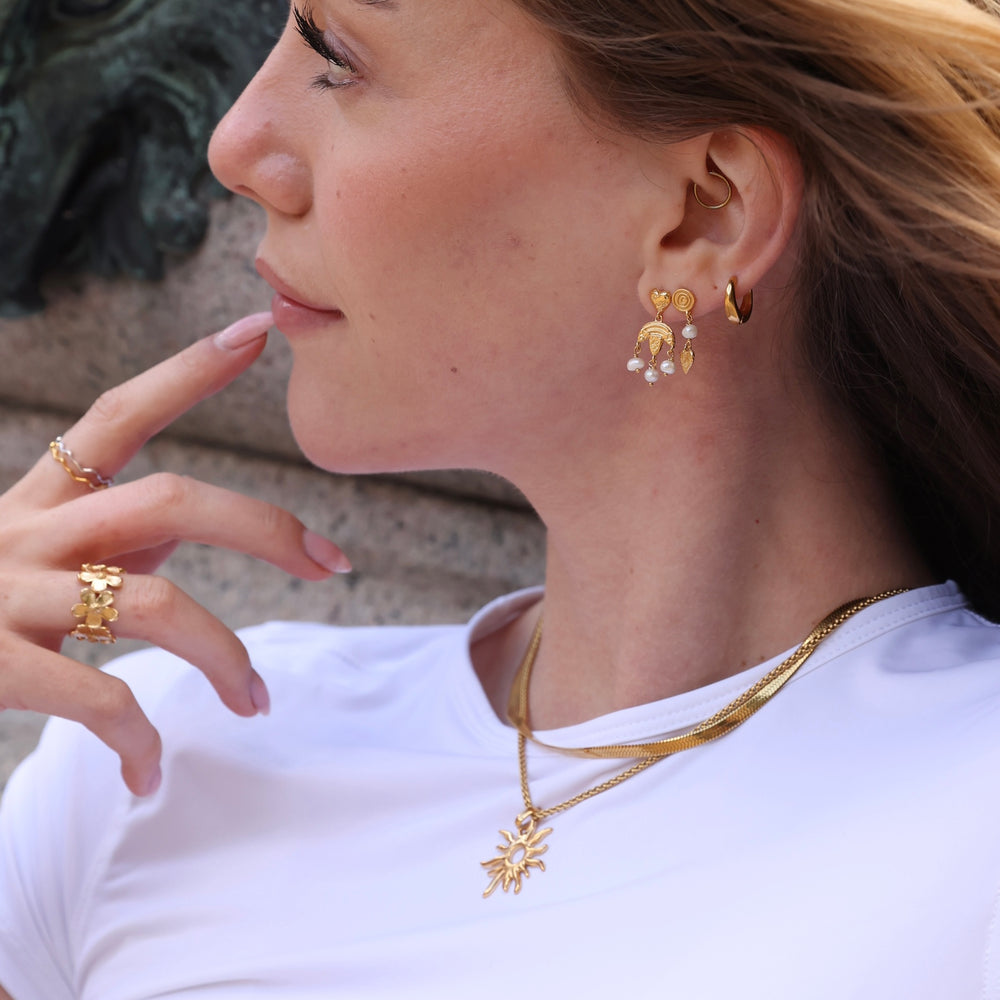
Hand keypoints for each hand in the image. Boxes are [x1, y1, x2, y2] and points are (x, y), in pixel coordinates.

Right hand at [0, 313, 349, 796]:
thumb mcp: (24, 552)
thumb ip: (104, 538)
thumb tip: (176, 539)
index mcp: (37, 499)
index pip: (120, 414)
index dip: (189, 370)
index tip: (259, 329)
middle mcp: (26, 532)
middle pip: (169, 500)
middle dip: (263, 527)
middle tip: (331, 564)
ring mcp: (8, 597)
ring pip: (154, 605)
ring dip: (226, 657)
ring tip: (255, 702)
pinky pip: (100, 700)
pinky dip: (140, 741)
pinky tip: (150, 773)